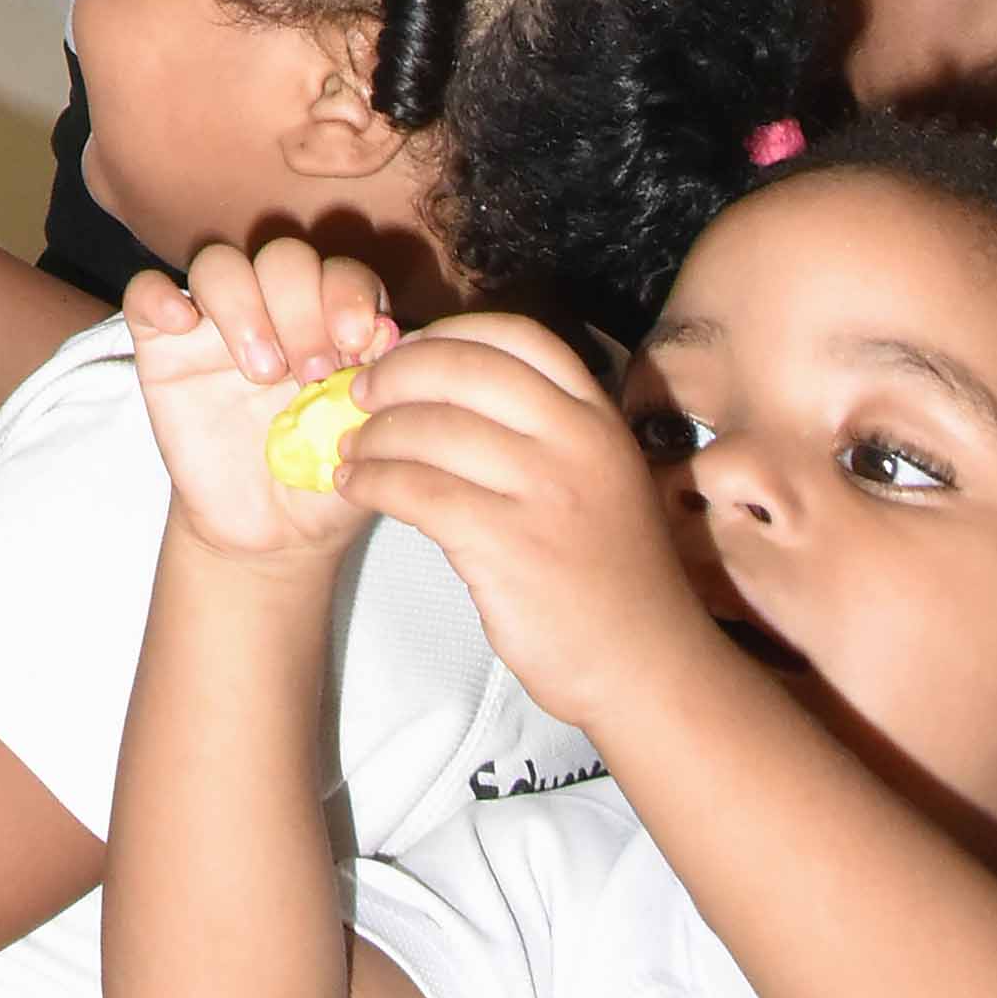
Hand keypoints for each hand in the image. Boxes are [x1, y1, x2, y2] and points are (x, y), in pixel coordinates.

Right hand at [125, 239, 395, 566]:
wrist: (268, 534)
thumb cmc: (324, 481)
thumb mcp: (363, 440)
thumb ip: (375, 387)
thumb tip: (387, 334)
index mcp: (330, 322)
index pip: (340, 273)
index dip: (349, 296)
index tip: (357, 347)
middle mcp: (273, 310)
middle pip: (282, 258)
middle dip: (302, 307)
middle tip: (310, 372)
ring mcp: (213, 323)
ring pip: (219, 264)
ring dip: (243, 304)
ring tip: (260, 371)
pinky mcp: (161, 343)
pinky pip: (145, 291)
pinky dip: (160, 295)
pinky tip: (182, 324)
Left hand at [339, 316, 704, 727]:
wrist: (646, 665)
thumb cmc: (605, 567)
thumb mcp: (596, 473)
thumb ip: (538, 424)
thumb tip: (428, 376)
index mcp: (599, 416)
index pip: (516, 335)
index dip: (447, 332)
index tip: (405, 348)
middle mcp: (578, 441)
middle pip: (462, 368)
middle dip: (395, 374)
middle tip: (359, 393)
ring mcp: (546, 491)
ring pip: (430, 428)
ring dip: (372, 434)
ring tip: (350, 449)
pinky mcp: (509, 544)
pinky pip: (416, 490)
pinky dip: (371, 481)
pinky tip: (354, 487)